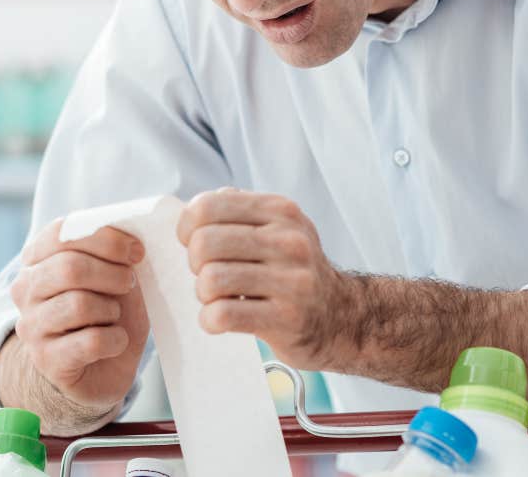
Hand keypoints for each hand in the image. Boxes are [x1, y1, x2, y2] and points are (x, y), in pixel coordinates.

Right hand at [9, 218, 148, 410]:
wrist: (101, 368)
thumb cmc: (108, 312)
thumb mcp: (114, 274)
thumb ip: (114, 251)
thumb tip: (131, 235)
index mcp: (37, 258)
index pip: (62, 233)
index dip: (105, 238)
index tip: (136, 251)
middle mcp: (26, 289)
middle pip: (69, 268)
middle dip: (112, 274)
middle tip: (128, 284)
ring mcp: (31, 326)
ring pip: (79, 305)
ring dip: (112, 310)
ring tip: (114, 317)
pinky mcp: (46, 360)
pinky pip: (91, 342)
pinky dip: (115, 340)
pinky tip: (114, 342)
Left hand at [177, 188, 350, 368]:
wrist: (340, 317)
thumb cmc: (292, 271)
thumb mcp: (277, 228)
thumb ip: (237, 211)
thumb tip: (190, 211)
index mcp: (281, 210)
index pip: (208, 206)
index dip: (187, 228)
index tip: (193, 244)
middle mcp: (289, 241)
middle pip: (205, 243)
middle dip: (195, 264)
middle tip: (211, 275)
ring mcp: (291, 280)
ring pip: (211, 279)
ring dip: (204, 294)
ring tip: (220, 297)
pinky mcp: (286, 319)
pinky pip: (222, 315)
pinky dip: (210, 320)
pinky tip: (221, 319)